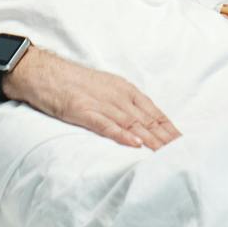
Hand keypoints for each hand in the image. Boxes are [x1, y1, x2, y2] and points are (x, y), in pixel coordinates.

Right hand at [4, 49, 180, 149]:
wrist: (43, 72)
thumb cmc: (73, 82)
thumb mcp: (104, 89)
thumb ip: (122, 105)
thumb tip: (140, 124)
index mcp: (124, 90)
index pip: (153, 111)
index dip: (169, 128)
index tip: (184, 143)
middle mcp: (117, 95)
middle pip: (147, 119)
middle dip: (166, 138)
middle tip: (184, 153)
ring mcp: (100, 102)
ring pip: (131, 123)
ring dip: (150, 140)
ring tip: (167, 154)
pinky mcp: (82, 110)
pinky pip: (105, 124)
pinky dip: (121, 134)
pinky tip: (134, 144)